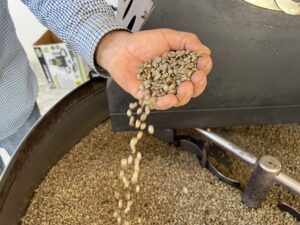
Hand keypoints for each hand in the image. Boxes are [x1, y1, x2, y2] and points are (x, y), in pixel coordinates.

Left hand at [96, 28, 211, 109]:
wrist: (120, 49)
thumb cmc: (142, 43)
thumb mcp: (168, 36)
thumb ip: (187, 41)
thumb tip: (205, 52)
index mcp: (181, 66)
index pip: (198, 71)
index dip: (203, 69)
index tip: (204, 64)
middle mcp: (174, 79)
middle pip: (193, 88)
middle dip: (198, 85)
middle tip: (196, 78)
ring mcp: (162, 89)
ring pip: (179, 99)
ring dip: (185, 96)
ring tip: (185, 88)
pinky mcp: (149, 96)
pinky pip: (159, 103)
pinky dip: (166, 103)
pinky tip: (171, 99)